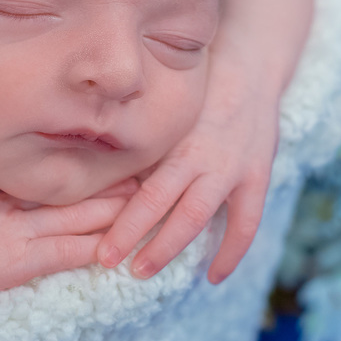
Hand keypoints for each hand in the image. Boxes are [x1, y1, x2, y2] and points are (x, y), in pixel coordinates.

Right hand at [0, 178, 137, 307]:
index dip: (84, 168)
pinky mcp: (21, 261)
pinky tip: (121, 245)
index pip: (50, 174)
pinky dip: (96, 245)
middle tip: (147, 165)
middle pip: (72, 188)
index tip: (111, 157)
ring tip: (148, 195)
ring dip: (115, 207)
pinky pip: (68, 250)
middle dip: (110, 181)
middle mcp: (13, 205)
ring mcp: (19, 232)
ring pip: (79, 215)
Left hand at [96, 0, 311, 284]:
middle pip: (168, 209)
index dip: (124, 221)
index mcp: (179, 140)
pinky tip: (211, 276)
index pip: (148, 191)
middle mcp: (205, 157)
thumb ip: (135, 132)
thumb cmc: (196, 85)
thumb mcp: (163, 105)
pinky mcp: (257, 176)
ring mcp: (234, 168)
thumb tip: (83, 153)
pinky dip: (230, 252)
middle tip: (107, 262)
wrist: (252, 64)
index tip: (99, 244)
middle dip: (137, 238)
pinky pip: (246, 223)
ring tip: (143, 271)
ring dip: (171, 247)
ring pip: (200, 218)